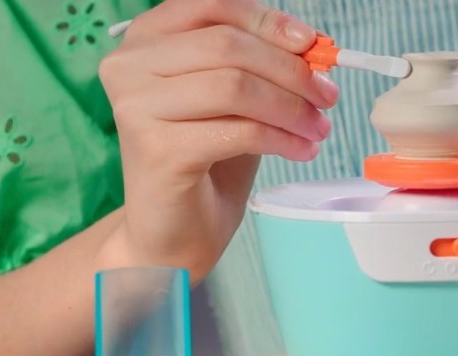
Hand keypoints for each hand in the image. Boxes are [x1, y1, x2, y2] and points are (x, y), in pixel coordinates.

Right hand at [97, 0, 337, 280]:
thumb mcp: (236, 100)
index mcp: (146, 39)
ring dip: (291, 108)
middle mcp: (129, 65)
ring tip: (318, 128)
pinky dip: (281, 139)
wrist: (175, 231)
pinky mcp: (156, 149)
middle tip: (328, 96)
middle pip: (229, 46)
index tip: (312, 45)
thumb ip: (261, 65)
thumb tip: (314, 46)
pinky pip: (237, 131)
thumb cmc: (206, 160)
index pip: (213, 7)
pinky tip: (302, 151)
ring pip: (235, 86)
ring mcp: (136, 106)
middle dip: (291, 70)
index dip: (268, 21)